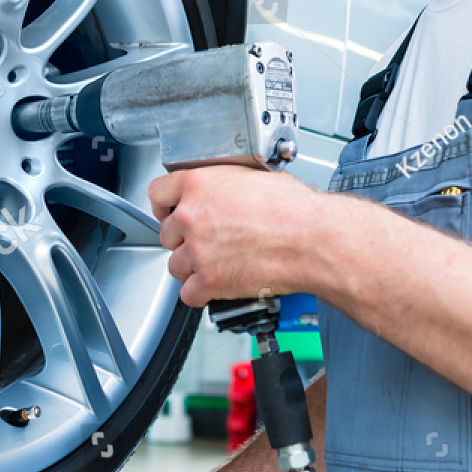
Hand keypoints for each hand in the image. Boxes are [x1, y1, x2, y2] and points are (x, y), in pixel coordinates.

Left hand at [147, 166, 325, 306]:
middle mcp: (192, 216)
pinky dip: (201, 293)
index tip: (170, 212)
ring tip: (217, 263)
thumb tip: (225, 192)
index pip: (158, 192)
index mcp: (200, 184)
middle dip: (184, 238)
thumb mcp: (255, 177)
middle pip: (167, 233)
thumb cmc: (296, 209)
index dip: (165, 205)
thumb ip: (226, 185)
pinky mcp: (209, 281)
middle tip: (207, 240)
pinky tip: (217, 284)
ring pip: (175, 265)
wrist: (313, 240)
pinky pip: (188, 294)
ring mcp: (199, 250)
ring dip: (192, 267)